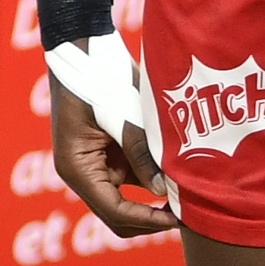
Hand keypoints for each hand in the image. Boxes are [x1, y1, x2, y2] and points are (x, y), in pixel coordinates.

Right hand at [42, 32, 172, 237]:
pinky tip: (178, 177)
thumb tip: (163, 192)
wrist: (84, 45)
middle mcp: (82, 173)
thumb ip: (141, 155)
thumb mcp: (124, 116)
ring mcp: (95, 164)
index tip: (178, 218)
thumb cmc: (100, 76)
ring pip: (127, 200)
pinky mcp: (108, 153)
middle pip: (118, 216)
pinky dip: (154, 180)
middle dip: (150, 220)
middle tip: (187, 215)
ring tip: (188, 197)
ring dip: (155, 201)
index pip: (114, 211)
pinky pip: (132, 177)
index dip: (148, 220)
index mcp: (76, 168)